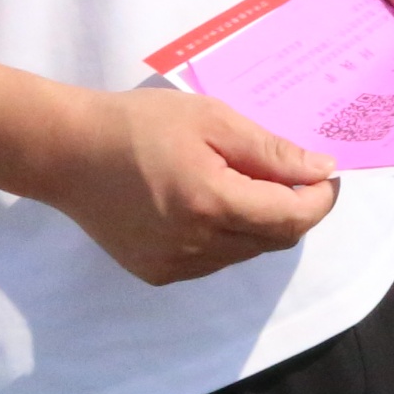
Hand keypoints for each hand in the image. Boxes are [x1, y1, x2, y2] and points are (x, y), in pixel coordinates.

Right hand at [35, 85, 341, 287]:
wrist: (68, 153)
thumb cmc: (140, 125)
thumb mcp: (212, 120)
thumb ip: (270, 152)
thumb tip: (321, 172)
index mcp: (212, 203)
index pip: (293, 217)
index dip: (319, 199)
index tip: (325, 175)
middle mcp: (196, 245)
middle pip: (274, 239)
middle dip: (293, 209)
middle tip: (288, 174)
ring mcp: (174, 265)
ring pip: (246, 252)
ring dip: (259, 223)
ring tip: (238, 183)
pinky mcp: (156, 273)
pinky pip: (214, 261)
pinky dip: (227, 237)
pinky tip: (206, 205)